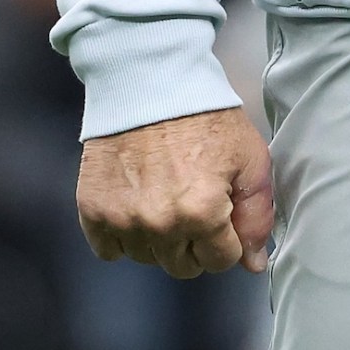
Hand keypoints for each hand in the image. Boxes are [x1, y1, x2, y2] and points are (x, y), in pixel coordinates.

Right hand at [77, 106, 273, 277]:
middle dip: (195, 243)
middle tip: (195, 204)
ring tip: (166, 196)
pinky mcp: (92, 210)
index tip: (222, 214)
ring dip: (159, 239)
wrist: (151, 84)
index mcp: (202, 212)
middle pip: (182, 266)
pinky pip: (110, 250)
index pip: (220, 261)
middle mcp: (159, 224)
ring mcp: (122, 220)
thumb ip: (257, 215)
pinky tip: (138, 202)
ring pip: (147, 259)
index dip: (227, 239)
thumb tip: (253, 263)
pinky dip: (124, 235)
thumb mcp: (250, 159)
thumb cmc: (206, 118)